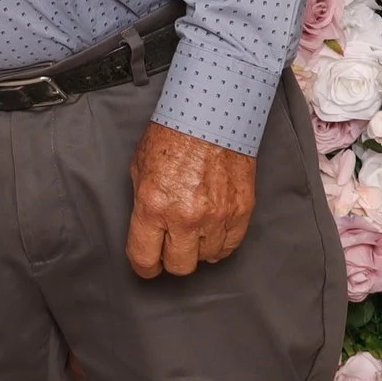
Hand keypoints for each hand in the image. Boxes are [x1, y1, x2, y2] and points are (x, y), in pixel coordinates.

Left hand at [125, 121, 256, 278]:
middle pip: (179, 267)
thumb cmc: (173, 135)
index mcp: (154, 205)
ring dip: (198, 248)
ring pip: (206, 259)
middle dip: (171, 259)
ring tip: (194, 228)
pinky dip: (220, 242)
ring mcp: (217, 216)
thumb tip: (146, 229)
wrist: (211, 113)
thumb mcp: (140, 167)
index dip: (144, 266)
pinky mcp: (241, 212)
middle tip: (170, 245)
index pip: (144, 258)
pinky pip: (230, 246)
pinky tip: (212, 228)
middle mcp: (185, 216)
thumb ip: (143, 203)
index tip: (147, 265)